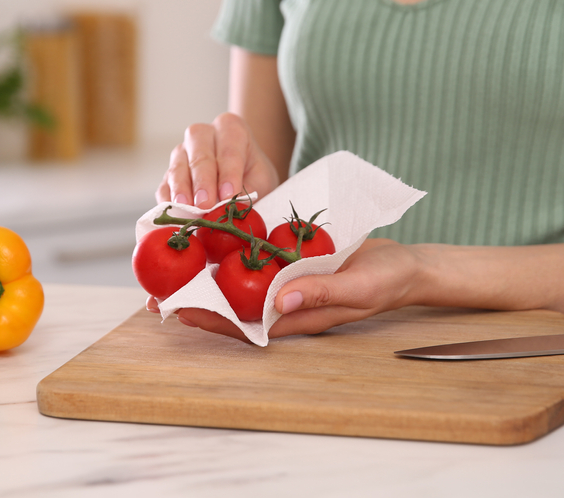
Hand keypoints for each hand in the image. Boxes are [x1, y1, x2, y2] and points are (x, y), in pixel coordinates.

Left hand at [149, 239, 427, 341]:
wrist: (404, 265)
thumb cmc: (386, 281)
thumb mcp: (358, 288)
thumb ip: (322, 294)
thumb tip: (280, 301)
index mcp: (298, 316)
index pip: (246, 324)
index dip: (211, 320)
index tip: (178, 312)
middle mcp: (286, 301)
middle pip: (234, 306)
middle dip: (198, 301)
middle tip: (158, 293)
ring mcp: (288, 282)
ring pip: (241, 284)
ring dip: (211, 277)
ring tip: (175, 267)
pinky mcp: (293, 262)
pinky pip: (259, 261)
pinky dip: (236, 253)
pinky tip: (213, 239)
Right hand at [156, 112, 279, 208]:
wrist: (241, 176)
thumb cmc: (252, 174)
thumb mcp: (261, 179)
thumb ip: (249, 189)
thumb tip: (232, 206)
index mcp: (230, 127)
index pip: (229, 148)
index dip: (229, 172)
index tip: (229, 194)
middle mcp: (203, 134)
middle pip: (199, 154)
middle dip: (203, 180)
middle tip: (206, 203)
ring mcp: (182, 152)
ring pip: (178, 167)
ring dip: (182, 189)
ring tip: (187, 207)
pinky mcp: (169, 173)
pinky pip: (164, 185)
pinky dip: (168, 200)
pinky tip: (175, 212)